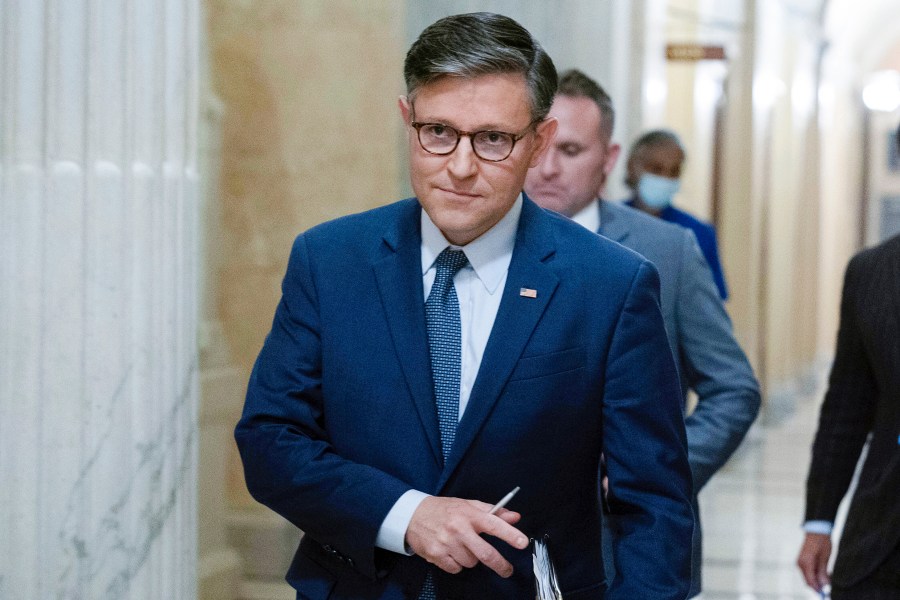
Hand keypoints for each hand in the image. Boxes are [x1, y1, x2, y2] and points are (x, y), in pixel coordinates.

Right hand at [406, 496, 528, 577]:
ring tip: (461, 546)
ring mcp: (446, 543)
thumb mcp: (468, 505)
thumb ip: (493, 511)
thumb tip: (514, 517)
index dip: (510, 534)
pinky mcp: (436, 555)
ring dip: (471, 558)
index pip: (494, 524)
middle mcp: (458, 529)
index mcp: (469, 514)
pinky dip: (457, 564)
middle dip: (500, 565)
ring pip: (471, 562)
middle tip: (507, 570)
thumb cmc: (444, 510)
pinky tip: (450, 552)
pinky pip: (456, 569)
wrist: (412, 515)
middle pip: (485, 553)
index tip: (522, 542)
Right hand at [797, 532, 831, 591]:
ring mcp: (800, 562)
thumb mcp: (825, 558)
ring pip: (808, 577)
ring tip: (828, 577)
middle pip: (808, 581)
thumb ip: (823, 572)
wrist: (816, 531)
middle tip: (829, 585)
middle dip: (818, 586)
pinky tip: (823, 572)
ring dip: (817, 580)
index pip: (810, 582)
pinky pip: (808, 572)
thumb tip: (824, 585)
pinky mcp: (802, 560)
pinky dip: (815, 575)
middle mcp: (800, 564)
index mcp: (805, 563)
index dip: (818, 589)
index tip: (826, 593)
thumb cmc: (822, 543)